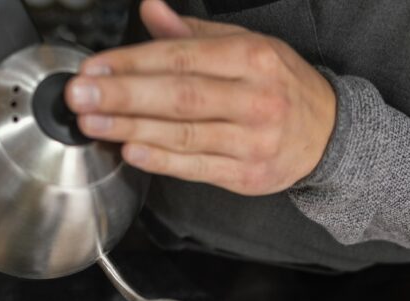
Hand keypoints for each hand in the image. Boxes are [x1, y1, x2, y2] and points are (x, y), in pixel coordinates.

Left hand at [66, 0, 336, 195]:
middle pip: (179, 96)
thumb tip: (150, 9)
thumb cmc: (280, 85)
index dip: (132, 63)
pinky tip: (131, 151)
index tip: (94, 68)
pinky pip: (197, 167)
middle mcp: (255, 98)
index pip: (181, 58)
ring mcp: (253, 140)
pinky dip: (161, 160)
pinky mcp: (249, 175)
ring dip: (131, 130)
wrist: (329, 134)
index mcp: (252, 57)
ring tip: (92, 124)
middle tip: (80, 97)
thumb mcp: (246, 45)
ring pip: (184, 134)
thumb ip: (192, 33)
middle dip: (123, 96)